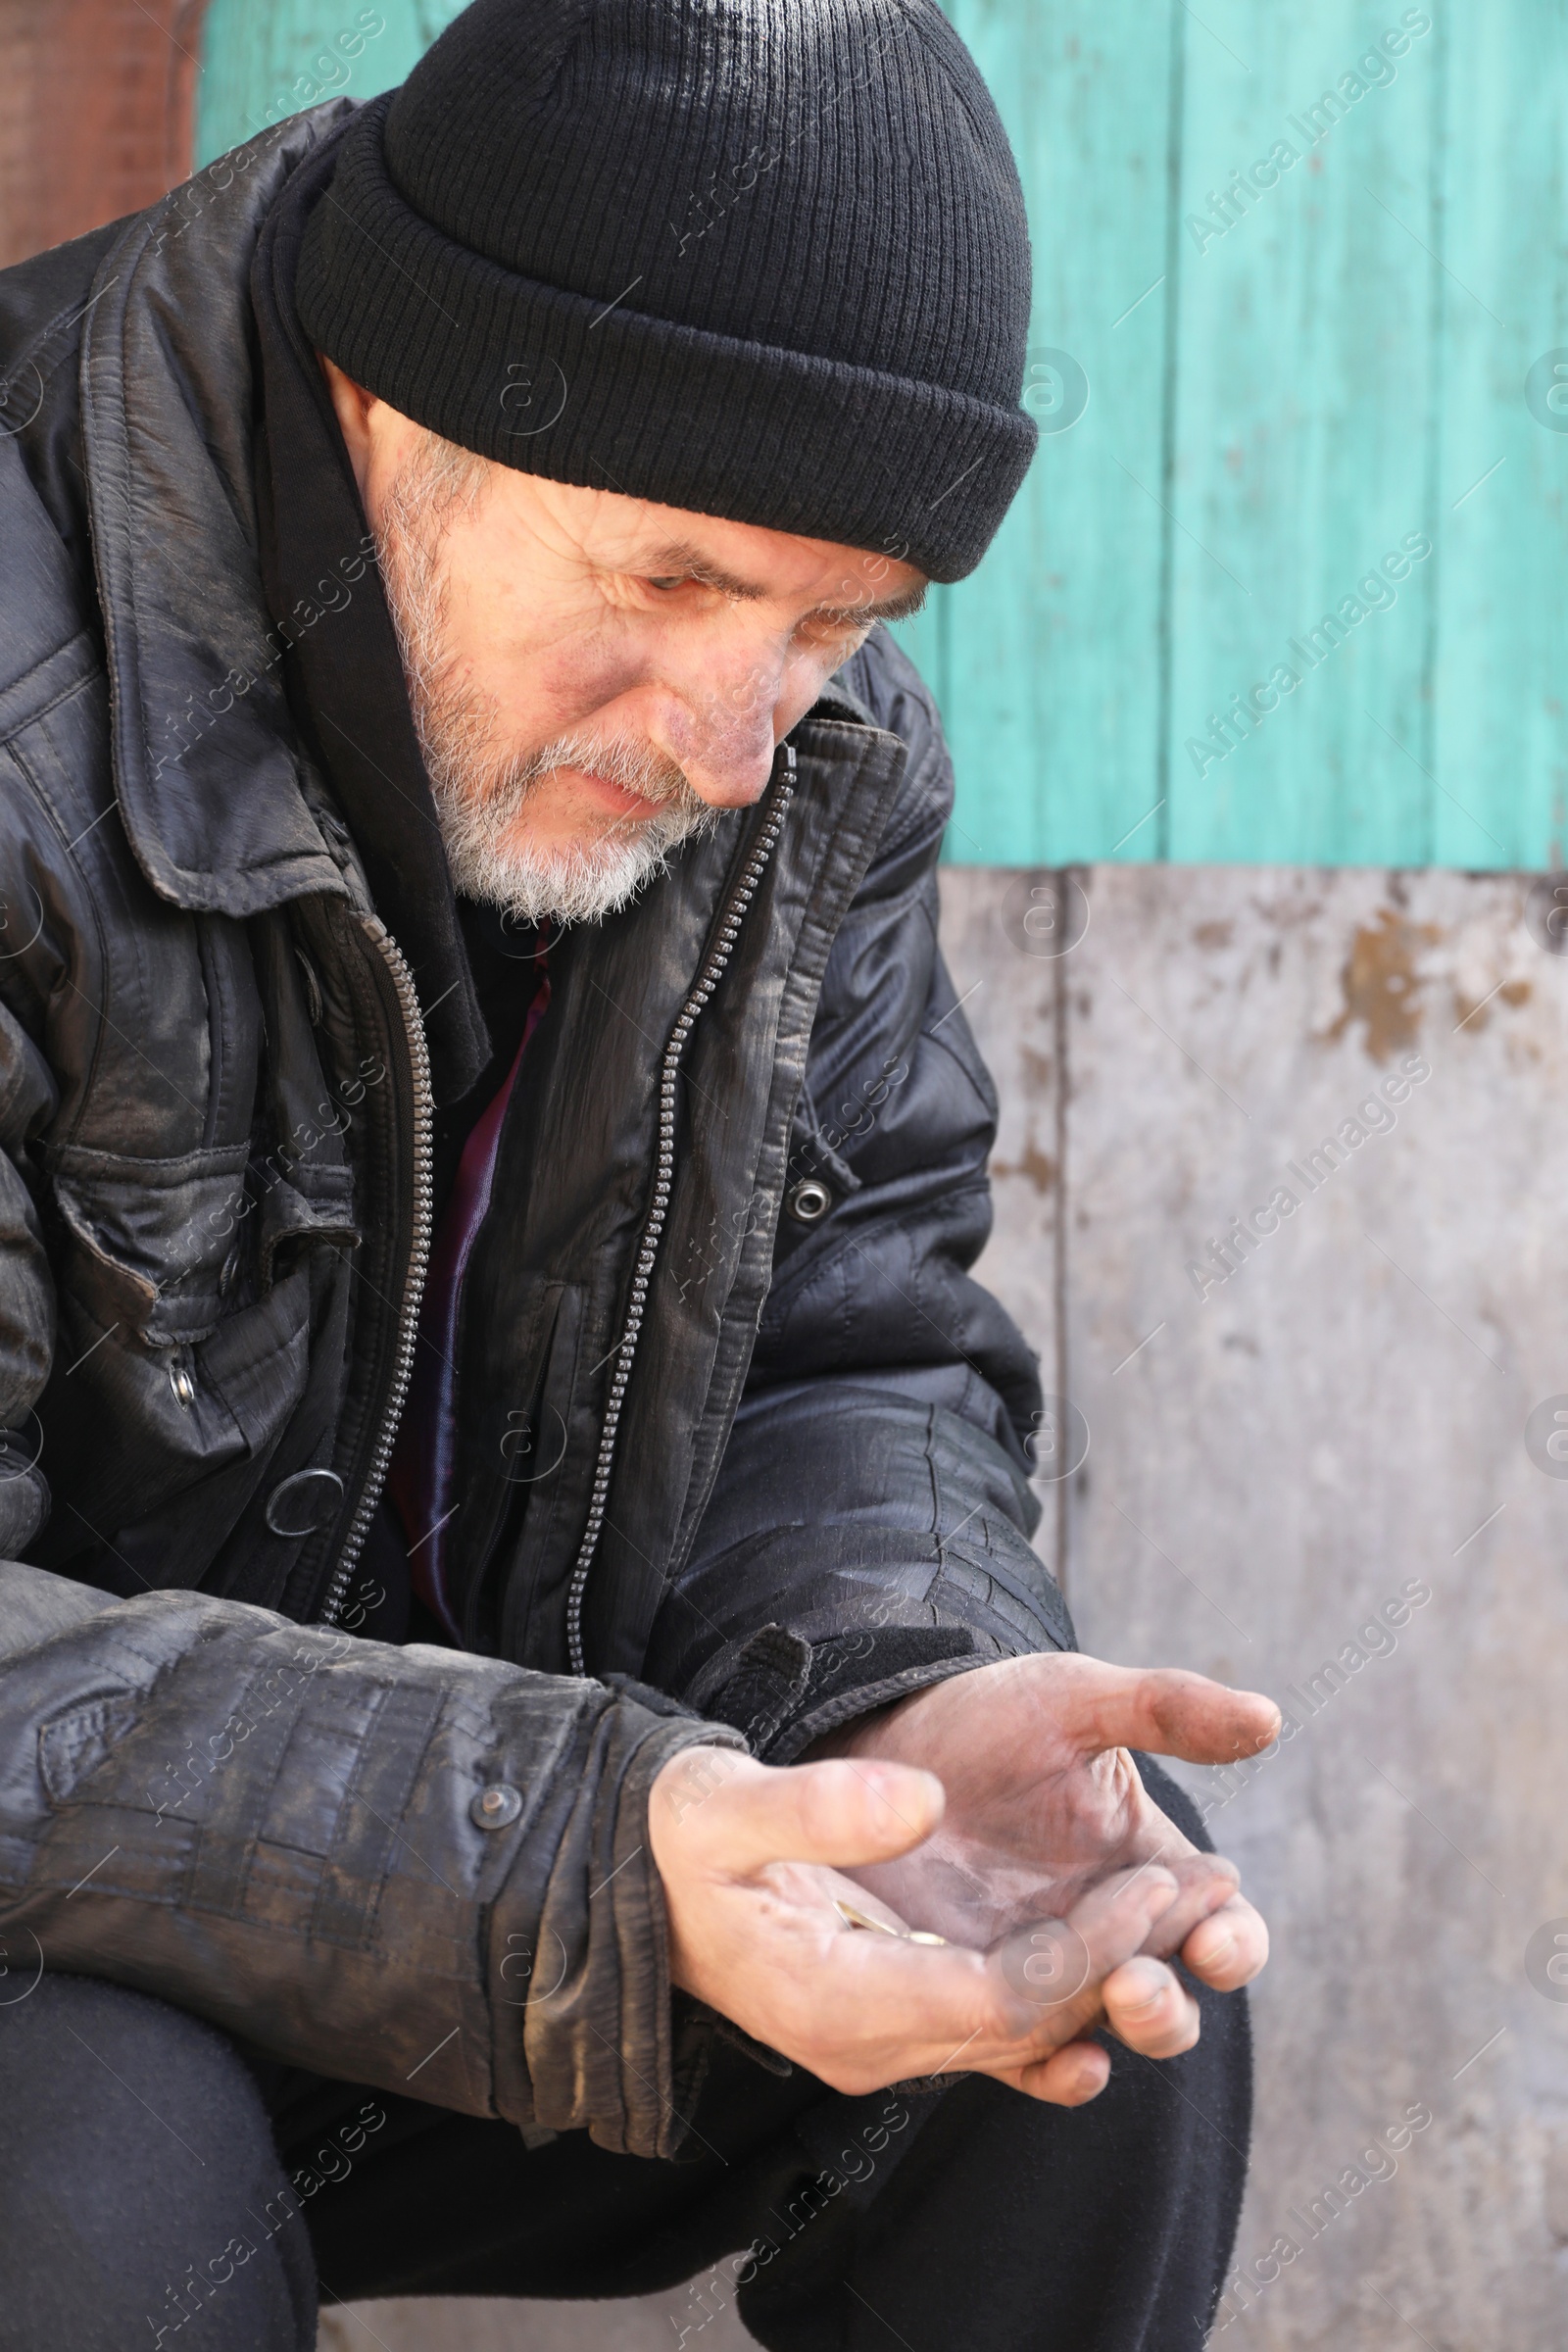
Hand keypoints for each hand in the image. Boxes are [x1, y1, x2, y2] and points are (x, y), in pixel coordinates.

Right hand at [647, 1734, 1255, 2106]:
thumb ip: (819, 1802)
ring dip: (1112, 1980)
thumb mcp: (725, 1801)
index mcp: (829, 1999)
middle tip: (1199, 1889)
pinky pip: (1000, 2029)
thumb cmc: (682, 1835)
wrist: (643, 1875)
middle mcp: (866, 2043)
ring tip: (1197, 1913)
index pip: (996, 1998)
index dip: (1086, 1948)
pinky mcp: (899, 2015)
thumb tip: (918, 1798)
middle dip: (1124, 1966)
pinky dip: (1069, 2000)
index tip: (1154, 1878)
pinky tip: (1128, 1967)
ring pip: (1025, 2031)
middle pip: (1027, 2025)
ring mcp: (884, 2038)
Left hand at [810, 1653, 1278, 2068]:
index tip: (1215, 1937)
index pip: (1223, 1930)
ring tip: (1105, 1997)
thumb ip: (1166, 1708)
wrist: (880, 1748)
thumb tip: (1270, 1718)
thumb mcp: (1073, 1698)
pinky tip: (1065, 2063)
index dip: (1231, 1943)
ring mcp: (1042, 1978)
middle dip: (1165, 2008)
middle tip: (1134, 1980)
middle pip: (1169, 2007)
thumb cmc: (989, 1719)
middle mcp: (1109, 1939)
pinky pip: (1023, 2061)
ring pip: (1101, 2037)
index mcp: (1153, 1876)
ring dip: (1115, 2035)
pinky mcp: (975, 2003)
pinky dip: (1050, 2076)